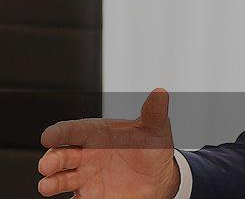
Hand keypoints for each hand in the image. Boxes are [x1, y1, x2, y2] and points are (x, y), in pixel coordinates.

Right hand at [38, 88, 180, 198]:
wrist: (159, 176)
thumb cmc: (150, 147)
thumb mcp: (155, 129)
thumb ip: (154, 112)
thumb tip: (161, 92)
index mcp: (96, 134)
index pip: (73, 130)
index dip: (59, 132)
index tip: (48, 136)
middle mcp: (85, 155)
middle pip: (61, 155)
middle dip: (51, 160)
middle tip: (47, 165)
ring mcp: (85, 177)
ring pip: (61, 179)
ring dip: (52, 183)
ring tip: (47, 187)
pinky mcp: (90, 196)